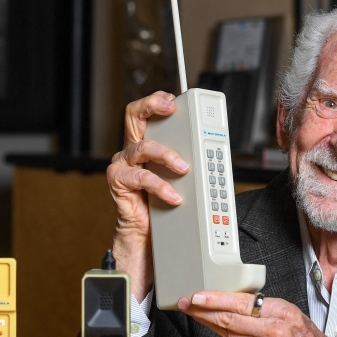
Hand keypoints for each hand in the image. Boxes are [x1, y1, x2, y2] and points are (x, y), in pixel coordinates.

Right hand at [108, 91, 188, 300]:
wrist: (149, 238)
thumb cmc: (166, 208)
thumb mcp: (184, 181)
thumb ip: (193, 163)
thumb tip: (218, 155)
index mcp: (148, 145)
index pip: (149, 113)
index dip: (159, 100)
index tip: (176, 98)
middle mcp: (133, 151)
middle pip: (134, 115)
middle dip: (153, 106)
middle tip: (171, 108)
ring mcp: (124, 166)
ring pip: (142, 146)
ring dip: (166, 155)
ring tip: (184, 168)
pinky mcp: (119, 183)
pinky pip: (140, 178)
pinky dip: (160, 186)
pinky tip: (173, 196)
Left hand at [177, 291, 336, 336]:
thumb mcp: (295, 319)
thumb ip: (268, 313)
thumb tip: (241, 306)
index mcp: (282, 313)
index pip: (241, 302)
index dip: (215, 299)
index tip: (199, 295)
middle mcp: (271, 330)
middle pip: (228, 317)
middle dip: (203, 309)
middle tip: (187, 302)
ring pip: (228, 333)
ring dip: (210, 323)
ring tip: (196, 314)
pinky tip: (218, 332)